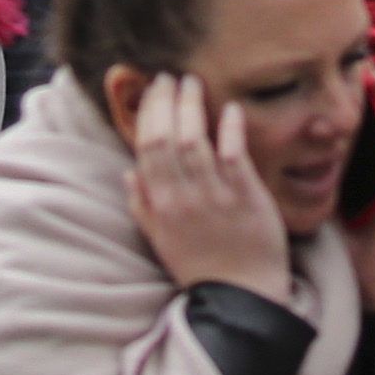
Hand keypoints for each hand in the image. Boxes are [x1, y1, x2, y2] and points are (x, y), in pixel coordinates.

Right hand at [125, 75, 291, 298]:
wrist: (241, 296)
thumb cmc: (200, 267)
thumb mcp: (161, 240)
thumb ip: (143, 205)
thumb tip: (128, 172)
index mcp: (161, 204)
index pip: (147, 147)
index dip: (149, 112)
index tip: (154, 89)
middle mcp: (183, 196)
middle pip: (168, 137)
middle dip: (167, 101)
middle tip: (171, 77)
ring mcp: (214, 195)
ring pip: (196, 140)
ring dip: (193, 106)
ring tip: (194, 83)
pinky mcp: (246, 196)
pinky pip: (234, 155)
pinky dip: (230, 129)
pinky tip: (230, 108)